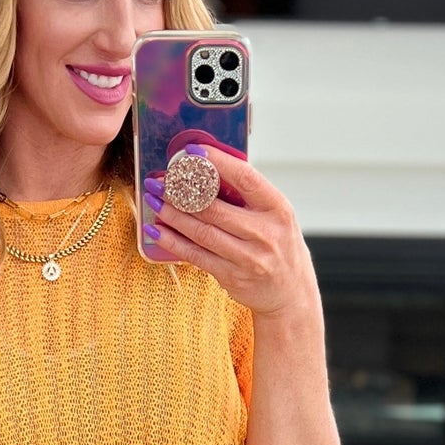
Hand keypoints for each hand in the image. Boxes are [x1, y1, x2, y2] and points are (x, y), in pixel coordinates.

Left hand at [141, 145, 320, 322]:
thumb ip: (248, 196)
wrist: (290, 292)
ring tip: (154, 201)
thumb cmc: (279, 246)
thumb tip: (207, 170)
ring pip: (202, 232)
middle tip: (160, 182)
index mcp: (278, 209)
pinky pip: (196, 256)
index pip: (246, 178)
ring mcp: (249, 258)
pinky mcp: (232, 277)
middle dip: (182, 193)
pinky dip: (172, 242)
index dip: (217, 163)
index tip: (192, 152)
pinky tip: (157, 230)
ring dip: (172, 215)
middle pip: (215, 208)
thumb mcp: (275, 216)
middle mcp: (265, 233)